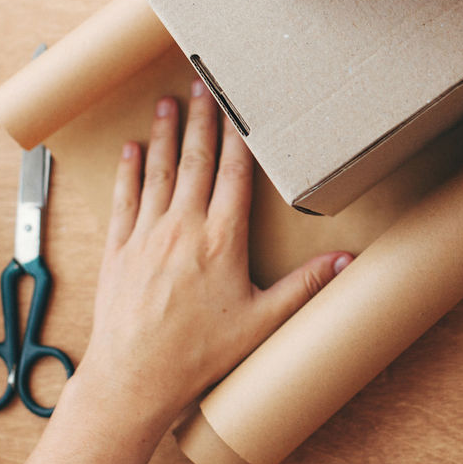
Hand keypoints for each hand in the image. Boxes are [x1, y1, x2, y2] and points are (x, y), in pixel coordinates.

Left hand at [74, 81, 351, 424]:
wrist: (133, 379)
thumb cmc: (197, 356)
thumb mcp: (261, 323)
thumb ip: (304, 287)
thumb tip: (344, 262)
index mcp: (220, 240)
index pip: (234, 174)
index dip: (237, 136)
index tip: (239, 106)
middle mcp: (182, 228)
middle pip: (195, 160)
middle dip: (201, 119)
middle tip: (202, 84)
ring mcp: (145, 235)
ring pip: (158, 171)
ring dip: (165, 134)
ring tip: (169, 103)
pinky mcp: (118, 249)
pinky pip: (124, 198)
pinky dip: (129, 171)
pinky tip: (133, 149)